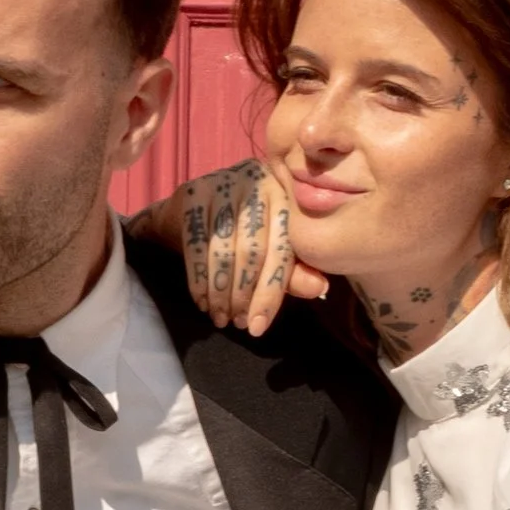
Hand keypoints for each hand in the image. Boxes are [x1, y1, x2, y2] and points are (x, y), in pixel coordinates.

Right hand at [131, 162, 329, 335]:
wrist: (189, 212)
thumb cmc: (242, 234)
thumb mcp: (273, 252)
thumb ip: (294, 271)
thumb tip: (319, 289)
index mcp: (288, 196)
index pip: (282, 250)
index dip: (271, 292)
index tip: (258, 326)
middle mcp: (259, 183)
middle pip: (253, 250)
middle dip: (244, 295)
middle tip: (238, 323)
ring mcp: (225, 184)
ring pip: (225, 249)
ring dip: (221, 292)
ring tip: (221, 318)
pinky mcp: (194, 192)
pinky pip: (197, 244)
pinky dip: (199, 278)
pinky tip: (202, 301)